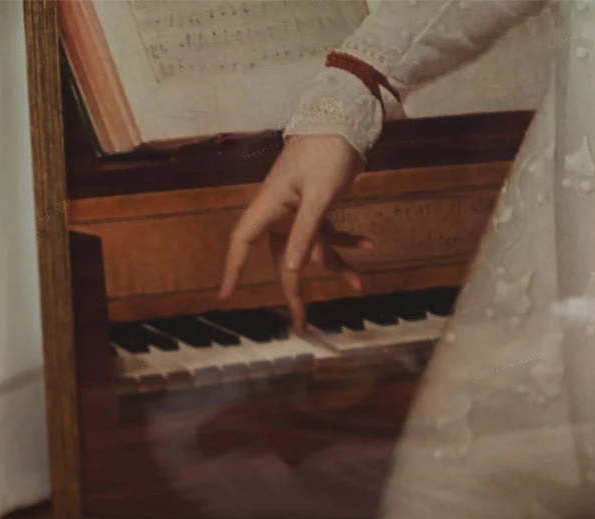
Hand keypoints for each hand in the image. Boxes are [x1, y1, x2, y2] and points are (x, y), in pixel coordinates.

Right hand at [219, 134, 369, 330]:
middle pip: (282, 259)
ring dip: (336, 265)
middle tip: (302, 324)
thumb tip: (290, 270)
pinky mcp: (318, 205)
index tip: (225, 295)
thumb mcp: (319, 196)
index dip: (232, 269)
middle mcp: (280, 211)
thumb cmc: (327, 151)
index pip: (243, 242)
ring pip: (311, 249)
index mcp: (270, 205)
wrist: (347, 117)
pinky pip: (329, 232)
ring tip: (359, 283)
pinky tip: (368, 245)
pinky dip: (347, 240)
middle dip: (295, 291)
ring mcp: (300, 210)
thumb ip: (305, 234)